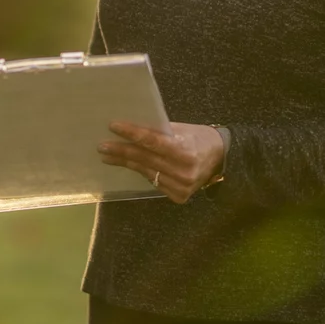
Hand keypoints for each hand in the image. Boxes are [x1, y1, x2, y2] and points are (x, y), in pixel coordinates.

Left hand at [97, 121, 224, 204]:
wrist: (221, 158)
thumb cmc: (199, 137)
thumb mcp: (183, 129)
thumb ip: (161, 133)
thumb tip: (133, 130)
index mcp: (185, 150)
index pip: (152, 141)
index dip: (132, 133)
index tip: (114, 126)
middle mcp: (183, 171)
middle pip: (145, 159)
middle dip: (122, 151)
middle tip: (103, 146)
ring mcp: (181, 187)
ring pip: (146, 172)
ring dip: (126, 163)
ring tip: (108, 156)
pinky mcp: (179, 197)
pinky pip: (154, 182)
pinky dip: (142, 172)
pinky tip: (130, 166)